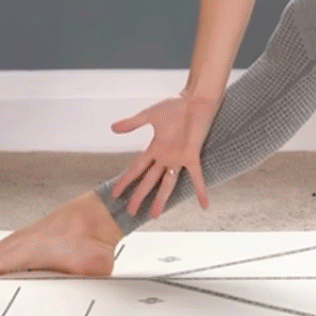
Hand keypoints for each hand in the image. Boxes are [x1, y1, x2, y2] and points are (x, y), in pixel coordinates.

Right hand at [108, 91, 221, 218]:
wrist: (195, 99)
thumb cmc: (174, 105)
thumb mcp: (149, 115)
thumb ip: (132, 123)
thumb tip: (112, 128)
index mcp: (155, 149)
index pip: (136, 169)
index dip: (125, 181)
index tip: (114, 193)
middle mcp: (165, 157)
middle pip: (149, 181)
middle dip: (139, 196)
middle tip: (131, 212)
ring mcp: (179, 158)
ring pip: (168, 184)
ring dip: (161, 199)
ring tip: (154, 215)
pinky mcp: (192, 155)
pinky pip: (197, 176)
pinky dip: (200, 191)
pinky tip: (204, 206)